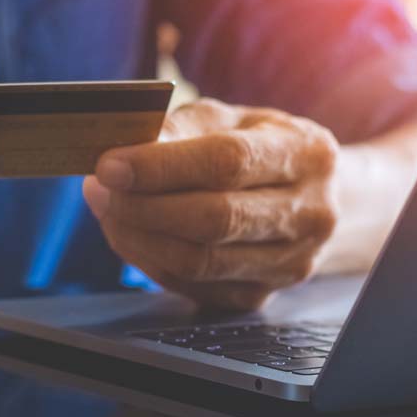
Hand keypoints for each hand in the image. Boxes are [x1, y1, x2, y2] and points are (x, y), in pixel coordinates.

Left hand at [83, 99, 338, 310]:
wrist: (317, 199)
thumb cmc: (262, 149)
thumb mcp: (231, 120)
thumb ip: (181, 129)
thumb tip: (124, 154)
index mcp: (305, 153)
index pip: (226, 162)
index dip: (160, 167)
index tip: (109, 165)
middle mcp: (309, 213)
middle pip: (212, 219)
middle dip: (141, 206)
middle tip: (100, 189)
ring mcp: (289, 262)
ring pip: (197, 261)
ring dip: (136, 237)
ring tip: (108, 210)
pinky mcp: (261, 295)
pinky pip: (190, 286)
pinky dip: (149, 261)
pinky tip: (131, 235)